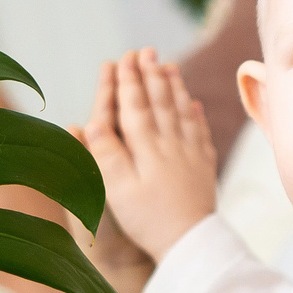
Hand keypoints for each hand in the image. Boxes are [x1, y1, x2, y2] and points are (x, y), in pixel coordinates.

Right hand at [80, 50, 218, 261]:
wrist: (190, 242)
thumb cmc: (148, 219)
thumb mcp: (117, 189)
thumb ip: (105, 154)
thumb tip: (88, 122)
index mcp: (146, 147)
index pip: (133, 106)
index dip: (126, 81)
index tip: (121, 58)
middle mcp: (170, 144)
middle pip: (159, 102)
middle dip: (150, 74)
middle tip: (145, 50)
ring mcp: (191, 154)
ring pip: (182, 111)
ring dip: (174, 87)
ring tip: (169, 66)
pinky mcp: (204, 167)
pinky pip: (201, 132)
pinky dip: (196, 115)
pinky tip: (194, 104)